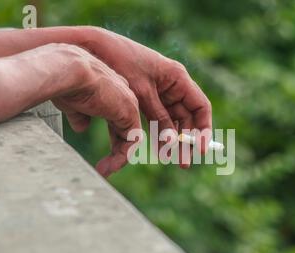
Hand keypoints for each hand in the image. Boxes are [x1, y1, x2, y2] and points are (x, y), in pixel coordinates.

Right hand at [50, 44, 141, 176]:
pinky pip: (132, 141)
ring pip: (130, 138)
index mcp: (111, 90)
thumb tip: (81, 128)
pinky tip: (110, 166)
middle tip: (103, 168)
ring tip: (103, 171)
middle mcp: (123, 96)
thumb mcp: (72, 103)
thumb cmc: (64, 82)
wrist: (68, 70)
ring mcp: (129, 104)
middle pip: (125, 130)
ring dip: (118, 158)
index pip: (117, 118)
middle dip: (117, 152)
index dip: (113, 138)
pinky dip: (123, 156)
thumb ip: (79, 115)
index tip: (103, 153)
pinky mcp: (130, 113)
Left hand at [85, 27, 212, 167]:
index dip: (204, 129)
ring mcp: (156, 93)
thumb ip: (159, 117)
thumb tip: (172, 143)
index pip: (200, 107)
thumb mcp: (142, 92)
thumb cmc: (120, 61)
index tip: (201, 149)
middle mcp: (170, 86)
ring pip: (168, 122)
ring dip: (169, 140)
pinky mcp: (140, 99)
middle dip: (185, 140)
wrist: (90, 47)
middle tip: (183, 163)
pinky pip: (151, 119)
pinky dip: (151, 133)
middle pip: (185, 118)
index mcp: (178, 78)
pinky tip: (152, 149)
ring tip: (169, 160)